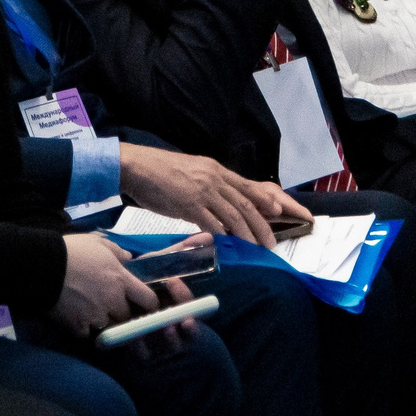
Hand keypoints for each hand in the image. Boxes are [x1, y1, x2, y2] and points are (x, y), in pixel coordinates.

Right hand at [55, 232, 154, 336]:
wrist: (44, 265)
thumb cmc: (73, 250)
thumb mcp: (97, 241)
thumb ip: (116, 250)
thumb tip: (129, 257)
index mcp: (120, 280)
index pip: (148, 300)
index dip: (149, 304)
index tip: (145, 305)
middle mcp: (113, 301)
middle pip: (126, 315)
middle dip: (120, 311)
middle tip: (108, 303)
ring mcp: (96, 316)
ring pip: (108, 326)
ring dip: (103, 320)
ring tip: (91, 310)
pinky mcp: (78, 326)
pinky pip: (86, 333)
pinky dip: (83, 328)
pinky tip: (76, 318)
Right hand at [118, 144, 302, 245]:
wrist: (137, 166)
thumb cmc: (160, 172)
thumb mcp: (192, 173)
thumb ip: (208, 186)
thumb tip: (219, 204)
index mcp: (215, 170)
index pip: (246, 186)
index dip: (264, 200)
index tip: (278, 211)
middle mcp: (213, 178)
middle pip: (245, 203)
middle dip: (261, 224)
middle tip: (270, 242)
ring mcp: (202, 191)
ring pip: (233, 215)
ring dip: (247, 234)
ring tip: (255, 248)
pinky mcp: (189, 204)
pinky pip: (212, 223)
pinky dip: (222, 235)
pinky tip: (227, 246)